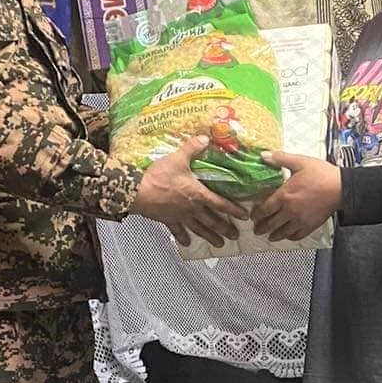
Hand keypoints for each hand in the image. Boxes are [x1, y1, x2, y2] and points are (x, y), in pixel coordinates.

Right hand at [133, 136, 247, 248]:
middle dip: (224, 229)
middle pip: (212, 220)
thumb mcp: (178, 159)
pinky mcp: (167, 220)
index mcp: (197, 194)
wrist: (137, 192)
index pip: (220, 203)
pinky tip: (187, 244)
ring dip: (210, 236)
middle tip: (235, 237)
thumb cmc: (159, 176)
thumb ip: (193, 148)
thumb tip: (206, 137)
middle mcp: (192, 208)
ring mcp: (180, 216)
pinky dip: (183, 238)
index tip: (244, 216)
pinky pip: (177, 231)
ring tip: (219, 245)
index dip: (233, 210)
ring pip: (199, 229)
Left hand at [251, 152, 341, 242]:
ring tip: (269, 237)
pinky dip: (290, 237)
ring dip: (274, 235)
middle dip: (261, 228)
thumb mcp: (300, 162)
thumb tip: (264, 155)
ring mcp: (300, 220)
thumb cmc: (321, 174)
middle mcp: (290, 211)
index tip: (254, 217)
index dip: (257, 215)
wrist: (341, 188)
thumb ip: (280, 159)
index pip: (265, 209)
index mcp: (284, 196)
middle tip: (257, 230)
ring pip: (282, 232)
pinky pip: (297, 235)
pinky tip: (288, 235)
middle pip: (271, 224)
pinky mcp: (311, 225)